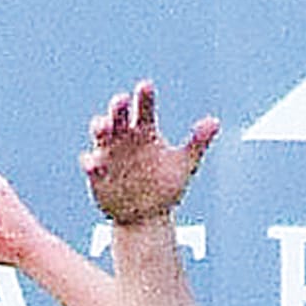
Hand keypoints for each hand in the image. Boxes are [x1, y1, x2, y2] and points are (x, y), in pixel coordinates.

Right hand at [82, 80, 217, 227]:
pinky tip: (94, 165)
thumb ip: (197, 143)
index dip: (144, 97)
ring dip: (99, 126)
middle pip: (118, 114)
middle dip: (118, 106)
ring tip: (104, 127)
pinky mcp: (97, 172)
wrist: (147, 217)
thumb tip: (215, 122)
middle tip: (121, 100)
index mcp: (145, 130)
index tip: (146, 87)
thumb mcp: (184, 165)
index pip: (144, 108)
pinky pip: (91, 164)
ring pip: (100, 132)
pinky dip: (91, 163)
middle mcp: (124, 136)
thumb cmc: (165, 186)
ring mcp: (108, 152)